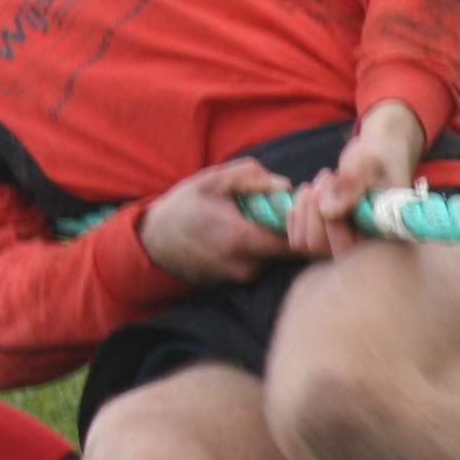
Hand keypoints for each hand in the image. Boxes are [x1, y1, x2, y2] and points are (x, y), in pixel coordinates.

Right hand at [138, 157, 298, 285]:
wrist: (153, 241)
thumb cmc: (183, 207)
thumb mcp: (212, 181)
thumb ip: (251, 177)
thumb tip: (286, 186)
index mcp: (241, 239)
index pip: (297, 243)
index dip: (306, 224)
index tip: (298, 205)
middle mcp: (245, 266)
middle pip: (290, 251)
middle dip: (293, 229)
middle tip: (283, 208)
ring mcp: (241, 278)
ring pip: (276, 258)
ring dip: (275, 238)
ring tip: (260, 218)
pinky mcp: (237, 283)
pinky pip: (262, 264)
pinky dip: (261, 248)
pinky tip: (247, 231)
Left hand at [286, 102, 424, 256]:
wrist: (375, 156)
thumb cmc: (377, 160)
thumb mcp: (367, 166)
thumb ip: (352, 186)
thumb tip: (327, 212)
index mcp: (380, 237)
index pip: (345, 246)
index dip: (331, 217)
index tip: (335, 182)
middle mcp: (360, 250)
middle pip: (317, 246)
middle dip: (313, 208)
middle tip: (327, 177)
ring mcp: (340, 246)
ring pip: (303, 243)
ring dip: (303, 209)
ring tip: (318, 184)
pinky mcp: (323, 239)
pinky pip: (296, 238)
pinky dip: (295, 212)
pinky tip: (309, 192)